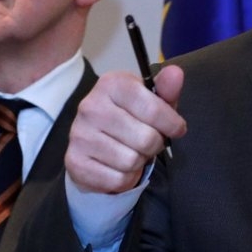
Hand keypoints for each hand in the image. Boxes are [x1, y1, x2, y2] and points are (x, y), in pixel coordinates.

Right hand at [65, 66, 185, 192]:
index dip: (172, 123)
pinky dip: (125, 178)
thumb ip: (166, 89)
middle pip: (146, 139)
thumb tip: (176, 73)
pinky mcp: (75, 161)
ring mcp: (79, 134)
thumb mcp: (152, 100)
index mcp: (111, 84)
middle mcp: (90, 106)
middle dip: (155, 145)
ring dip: (140, 161)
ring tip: (131, 151)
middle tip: (148, 141)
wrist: (96, 143)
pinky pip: (118, 179)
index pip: (154, 108)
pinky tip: (118, 165)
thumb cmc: (131, 117)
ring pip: (132, 161)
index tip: (176, 128)